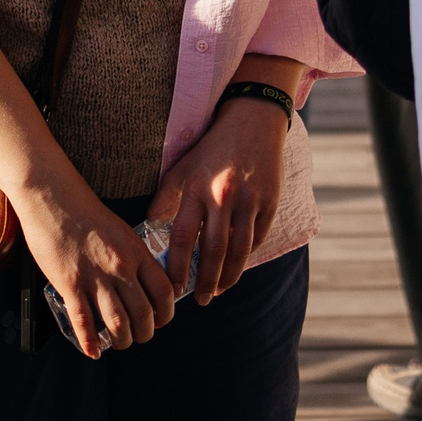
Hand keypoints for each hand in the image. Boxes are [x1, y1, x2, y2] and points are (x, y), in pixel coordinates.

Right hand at [17, 179, 176, 358]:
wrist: (53, 197)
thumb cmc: (86, 210)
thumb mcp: (121, 230)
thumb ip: (133, 255)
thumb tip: (140, 281)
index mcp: (136, 252)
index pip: (164, 291)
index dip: (166, 312)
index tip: (161, 319)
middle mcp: (120, 267)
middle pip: (143, 313)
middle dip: (146, 332)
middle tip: (142, 335)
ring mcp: (95, 278)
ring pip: (118, 323)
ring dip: (123, 340)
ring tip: (122, 343)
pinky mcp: (70, 285)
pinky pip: (83, 322)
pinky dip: (90, 342)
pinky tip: (94, 351)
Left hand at [150, 92, 291, 304]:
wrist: (254, 120)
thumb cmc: (213, 147)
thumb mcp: (184, 166)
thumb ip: (166, 196)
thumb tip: (151, 225)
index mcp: (197, 188)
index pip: (184, 238)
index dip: (178, 267)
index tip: (174, 287)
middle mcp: (223, 196)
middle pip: (213, 251)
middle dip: (206, 281)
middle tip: (201, 300)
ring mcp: (249, 200)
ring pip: (239, 250)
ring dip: (229, 276)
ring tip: (220, 290)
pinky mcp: (269, 201)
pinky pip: (257, 237)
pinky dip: (247, 256)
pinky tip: (238, 267)